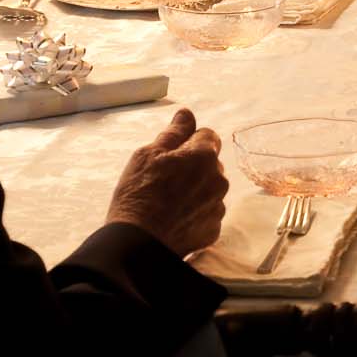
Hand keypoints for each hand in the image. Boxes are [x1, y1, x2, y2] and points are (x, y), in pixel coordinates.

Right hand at [105, 108, 229, 255]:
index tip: (171, 155)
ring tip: (169, 202)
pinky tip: (175, 219)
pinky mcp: (214, 229)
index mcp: (204, 156)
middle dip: (194, 166)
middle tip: (165, 180)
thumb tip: (186, 113)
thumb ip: (174, 132)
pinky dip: (196, 213)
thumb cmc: (138, 193)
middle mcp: (218, 179)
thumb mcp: (148, 154)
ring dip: (197, 190)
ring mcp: (218, 206)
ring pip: (210, 188)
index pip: (207, 136)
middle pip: (210, 163)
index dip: (188, 142)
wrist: (138, 243)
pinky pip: (208, 213)